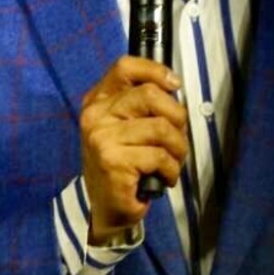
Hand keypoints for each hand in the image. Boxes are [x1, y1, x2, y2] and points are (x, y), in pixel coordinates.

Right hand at [79, 56, 188, 239]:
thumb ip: (141, 106)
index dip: (155, 71)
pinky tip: (163, 178)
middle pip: (150, 95)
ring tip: (171, 162)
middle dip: (177, 118)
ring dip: (178, 149)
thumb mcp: (126, 128)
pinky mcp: (113, 162)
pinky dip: (171, 170)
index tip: (175, 85)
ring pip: (161, 128)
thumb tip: (173, 87)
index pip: (125, 68)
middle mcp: (95, 115)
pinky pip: (160, 156)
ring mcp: (102, 138)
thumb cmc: (123, 164)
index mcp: (98, 101)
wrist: (107, 206)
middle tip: (175, 139)